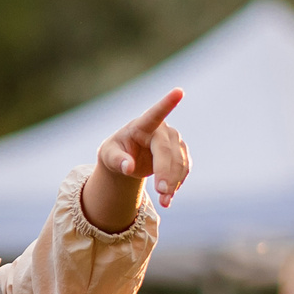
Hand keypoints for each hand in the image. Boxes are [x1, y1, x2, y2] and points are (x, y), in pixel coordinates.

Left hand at [97, 88, 191, 208]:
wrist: (127, 159)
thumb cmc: (115, 152)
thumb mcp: (108, 156)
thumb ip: (116, 160)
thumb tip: (128, 167)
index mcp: (142, 125)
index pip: (155, 113)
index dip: (167, 103)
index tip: (178, 91)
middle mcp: (162, 130)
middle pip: (167, 150)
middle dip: (166, 172)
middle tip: (162, 193)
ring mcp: (175, 140)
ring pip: (180, 162)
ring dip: (173, 183)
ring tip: (165, 202)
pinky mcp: (182, 153)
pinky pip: (184, 169)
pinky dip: (178, 184)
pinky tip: (169, 196)